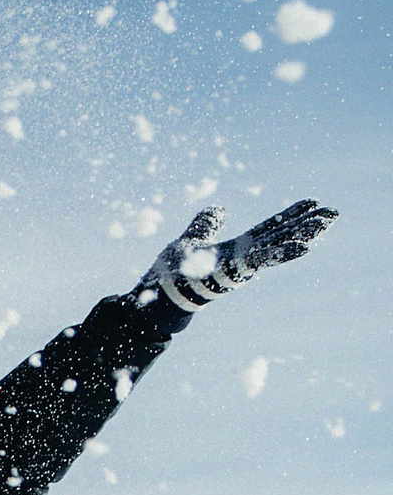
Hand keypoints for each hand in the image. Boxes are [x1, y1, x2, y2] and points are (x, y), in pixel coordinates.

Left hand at [139, 199, 335, 311]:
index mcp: (238, 247)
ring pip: (278, 246)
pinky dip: (282, 253)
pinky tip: (304, 246)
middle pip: (281, 235)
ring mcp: (241, 265)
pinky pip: (262, 260)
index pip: (269, 227)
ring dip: (303, 234)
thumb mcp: (192, 238)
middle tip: (335, 212)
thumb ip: (206, 224)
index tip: (313, 202)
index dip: (290, 215)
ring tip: (327, 223)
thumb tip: (219, 209)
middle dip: (307, 224)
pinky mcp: (233, 272)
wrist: (160, 292)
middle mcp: (244, 256)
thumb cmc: (173, 270)